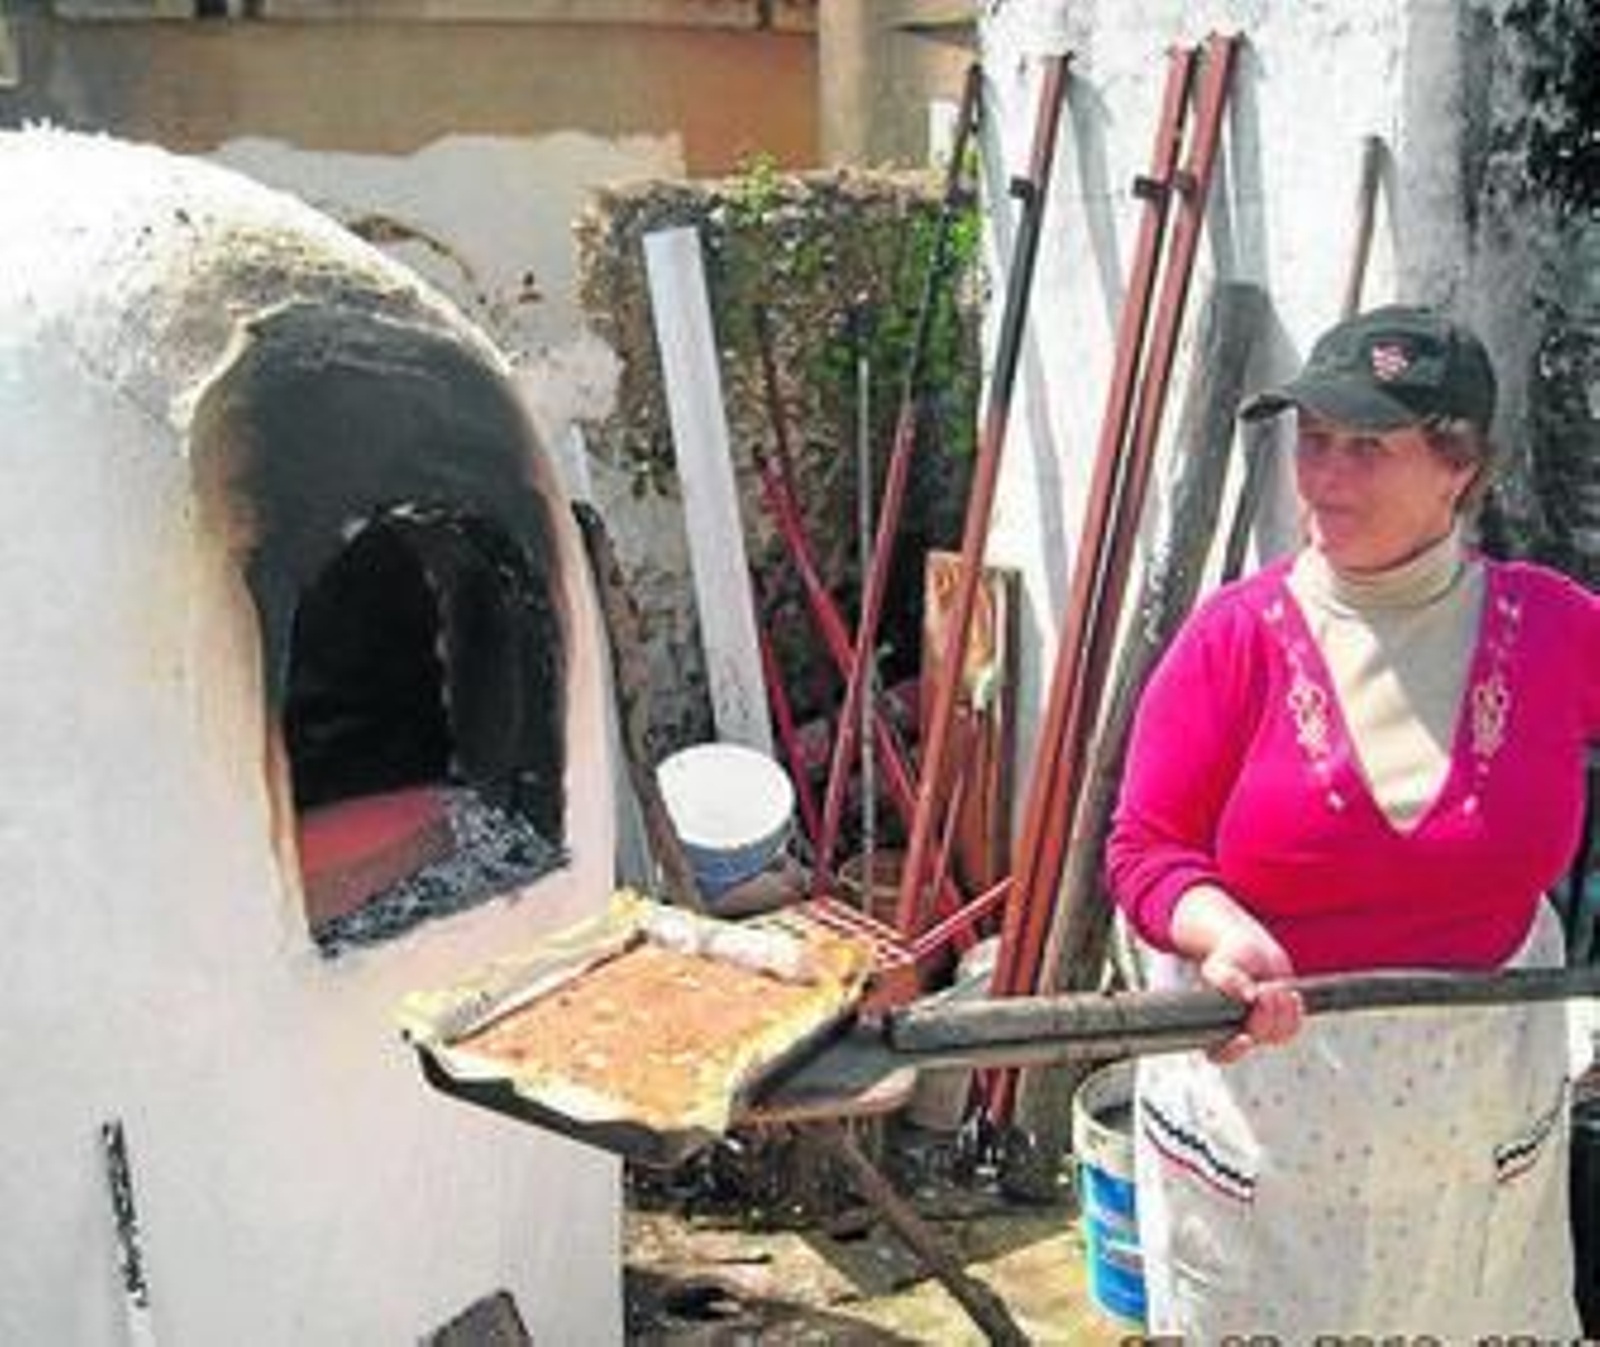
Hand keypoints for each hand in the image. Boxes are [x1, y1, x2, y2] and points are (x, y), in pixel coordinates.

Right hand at [1171, 886, 1304, 1062]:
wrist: (1250, 949)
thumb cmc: (1229, 956)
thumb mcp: (1222, 962)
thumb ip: (1227, 978)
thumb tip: (1248, 994)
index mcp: (1213, 1023)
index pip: (1219, 1053)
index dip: (1233, 1050)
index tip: (1244, 1037)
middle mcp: (1236, 1031)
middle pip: (1255, 1037)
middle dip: (1265, 1014)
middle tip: (1265, 989)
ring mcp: (1259, 1029)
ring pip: (1277, 1036)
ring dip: (1282, 1011)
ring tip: (1275, 985)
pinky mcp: (1279, 1024)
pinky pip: (1292, 1028)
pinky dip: (1295, 1011)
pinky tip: (1291, 995)